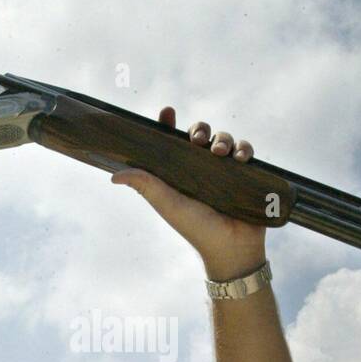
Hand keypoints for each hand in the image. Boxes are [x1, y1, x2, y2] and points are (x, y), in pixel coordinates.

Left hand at [111, 107, 266, 280]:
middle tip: (198, 140)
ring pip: (224, 140)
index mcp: (181, 173)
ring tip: (220, 153)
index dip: (168, 125)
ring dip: (223, 139)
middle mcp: (202, 169)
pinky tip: (240, 157)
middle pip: (201, 135)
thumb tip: (114, 176)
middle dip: (200, 129)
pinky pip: (246, 151)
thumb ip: (145, 186)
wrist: (231, 249)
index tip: (167, 112)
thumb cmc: (196, 229)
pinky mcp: (247, 176)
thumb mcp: (168, 204)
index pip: (173, 142)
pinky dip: (244, 149)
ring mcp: (225, 172)